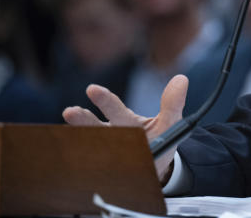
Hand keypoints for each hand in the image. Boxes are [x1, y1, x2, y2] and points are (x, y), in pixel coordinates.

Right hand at [62, 75, 188, 179]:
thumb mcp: (170, 122)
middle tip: (70, 111)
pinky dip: (86, 166)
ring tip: (69, 137)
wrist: (157, 167)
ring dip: (81, 141)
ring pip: (92, 146)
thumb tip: (181, 79)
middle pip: (96, 127)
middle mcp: (113, 136)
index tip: (92, 89)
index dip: (105, 100)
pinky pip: (95, 168)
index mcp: (127, 122)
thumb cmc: (160, 140)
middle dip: (83, 120)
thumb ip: (173, 103)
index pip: (115, 109)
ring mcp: (109, 153)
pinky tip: (78, 163)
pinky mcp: (107, 171)